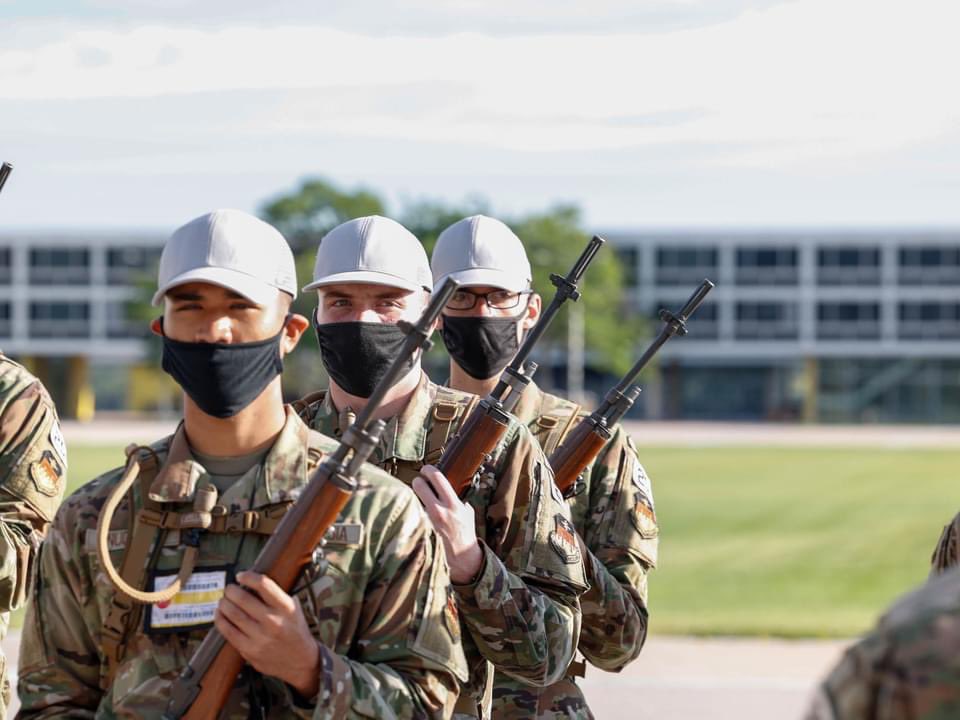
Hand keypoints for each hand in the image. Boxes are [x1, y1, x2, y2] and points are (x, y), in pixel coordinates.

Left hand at [215, 571, 319, 697]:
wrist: (300, 660)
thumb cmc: (295, 631)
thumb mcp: (294, 608)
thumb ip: (277, 596)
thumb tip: (253, 582)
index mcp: (286, 607)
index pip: (264, 585)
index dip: (248, 577)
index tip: (241, 575)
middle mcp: (273, 621)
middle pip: (243, 599)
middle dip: (231, 590)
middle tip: (229, 588)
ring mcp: (260, 637)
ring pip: (233, 614)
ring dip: (224, 604)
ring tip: (223, 600)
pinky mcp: (249, 650)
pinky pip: (229, 632)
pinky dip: (221, 620)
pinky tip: (220, 614)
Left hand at [413, 465, 483, 583]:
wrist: (462, 557)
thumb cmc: (465, 534)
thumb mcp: (467, 513)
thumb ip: (458, 501)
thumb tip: (452, 490)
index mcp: (453, 504)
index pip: (437, 478)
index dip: (429, 470)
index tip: (426, 469)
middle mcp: (439, 510)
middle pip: (419, 485)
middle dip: (417, 481)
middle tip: (418, 481)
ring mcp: (428, 520)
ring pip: (414, 499)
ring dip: (414, 497)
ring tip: (418, 499)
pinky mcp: (421, 529)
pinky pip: (414, 514)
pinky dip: (414, 512)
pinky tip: (416, 515)